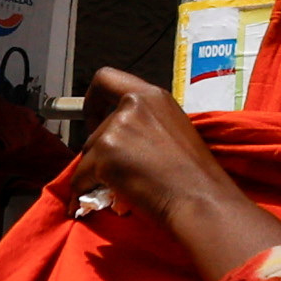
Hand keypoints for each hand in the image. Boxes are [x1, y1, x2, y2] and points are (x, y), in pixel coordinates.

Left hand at [65, 68, 280, 280]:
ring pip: (88, 153)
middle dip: (100, 151)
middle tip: (116, 170)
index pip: (106, 78)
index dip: (93, 100)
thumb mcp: (173, 130)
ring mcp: (117, 128)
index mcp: (153, 96)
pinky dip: (83, 191)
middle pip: (96, 128)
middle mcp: (133, 105)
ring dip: (96, 172)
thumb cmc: (194, 174)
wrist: (200, 200)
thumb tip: (119, 139)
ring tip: (120, 188)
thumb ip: (146, 123)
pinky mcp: (105, 154)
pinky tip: (96, 202)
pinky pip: (80, 176)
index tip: (95, 122)